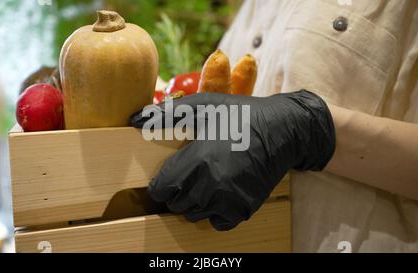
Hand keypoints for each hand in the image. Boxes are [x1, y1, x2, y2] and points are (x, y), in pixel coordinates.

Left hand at [130, 90, 334, 230]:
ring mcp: (229, 201)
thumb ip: (166, 113)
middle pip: (176, 204)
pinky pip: (216, 222)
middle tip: (188, 174)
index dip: (160, 182)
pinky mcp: (243, 209)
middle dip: (176, 191)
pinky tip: (220, 193)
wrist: (283, 130)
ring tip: (204, 181)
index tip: (168, 173)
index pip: (162, 189)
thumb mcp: (202, 106)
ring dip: (193, 202)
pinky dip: (213, 212)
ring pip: (194, 214)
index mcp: (198, 161)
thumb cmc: (239, 115)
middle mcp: (211, 186)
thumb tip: (135, 119)